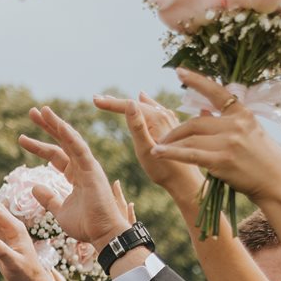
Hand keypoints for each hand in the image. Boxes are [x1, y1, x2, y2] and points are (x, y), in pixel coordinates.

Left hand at [17, 105, 130, 250]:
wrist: (102, 235)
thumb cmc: (85, 225)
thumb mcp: (59, 211)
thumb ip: (48, 198)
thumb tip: (33, 187)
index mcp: (75, 176)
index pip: (55, 155)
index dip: (38, 147)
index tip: (21, 139)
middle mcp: (82, 167)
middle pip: (61, 142)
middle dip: (47, 127)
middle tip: (32, 112)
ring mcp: (88, 167)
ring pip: (70, 140)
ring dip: (56, 124)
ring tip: (42, 111)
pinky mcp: (93, 171)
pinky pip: (80, 150)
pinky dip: (69, 137)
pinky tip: (59, 125)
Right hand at [93, 90, 203, 219]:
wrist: (186, 181)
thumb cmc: (163, 170)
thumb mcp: (145, 149)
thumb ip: (137, 126)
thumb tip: (130, 102)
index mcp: (156, 118)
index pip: (128, 106)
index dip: (110, 103)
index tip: (94, 99)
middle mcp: (164, 114)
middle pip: (136, 104)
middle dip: (117, 102)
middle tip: (98, 98)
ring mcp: (170, 119)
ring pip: (146, 106)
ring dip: (130, 103)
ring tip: (116, 101)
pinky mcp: (173, 125)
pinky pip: (156, 109)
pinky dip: (145, 105)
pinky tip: (145, 100)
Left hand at [150, 70, 280, 208]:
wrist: (277, 181)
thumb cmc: (263, 159)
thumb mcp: (249, 133)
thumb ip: (227, 123)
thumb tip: (203, 113)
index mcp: (242, 113)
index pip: (216, 92)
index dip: (196, 80)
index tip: (180, 71)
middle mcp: (235, 124)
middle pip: (195, 122)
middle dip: (175, 131)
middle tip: (161, 138)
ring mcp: (229, 141)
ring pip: (191, 138)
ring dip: (170, 143)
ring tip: (156, 148)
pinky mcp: (222, 160)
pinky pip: (190, 154)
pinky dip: (171, 153)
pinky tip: (157, 153)